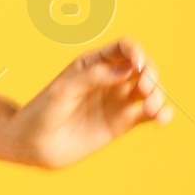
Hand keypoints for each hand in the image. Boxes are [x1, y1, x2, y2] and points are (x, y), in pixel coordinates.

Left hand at [9, 36, 171, 168]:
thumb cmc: (42, 112)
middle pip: (142, 67)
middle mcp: (110, 79)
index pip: (124, 48)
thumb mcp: (63, 90)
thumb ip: (94, 77)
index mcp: (94, 63)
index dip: (136, 52)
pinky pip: (148, 115)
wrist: (32, 145)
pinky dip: (161, 114)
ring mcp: (117, 101)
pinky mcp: (122, 123)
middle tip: (144, 88)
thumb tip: (127, 69)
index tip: (137, 65)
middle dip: (150, 74)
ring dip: (158, 94)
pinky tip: (162, 118)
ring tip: (151, 107)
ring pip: (149, 90)